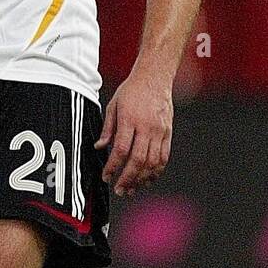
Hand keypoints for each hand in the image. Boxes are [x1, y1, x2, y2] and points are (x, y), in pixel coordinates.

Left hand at [95, 69, 172, 196]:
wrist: (155, 77)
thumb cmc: (132, 90)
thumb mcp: (113, 105)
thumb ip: (107, 129)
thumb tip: (99, 147)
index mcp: (130, 119)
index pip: (121, 149)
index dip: (113, 166)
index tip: (106, 176)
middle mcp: (147, 127)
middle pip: (138, 160)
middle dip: (127, 179)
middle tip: (119, 190)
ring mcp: (160, 131)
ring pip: (152, 162)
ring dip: (142, 179)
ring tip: (132, 189)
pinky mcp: (168, 133)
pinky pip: (163, 157)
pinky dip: (156, 171)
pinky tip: (147, 179)